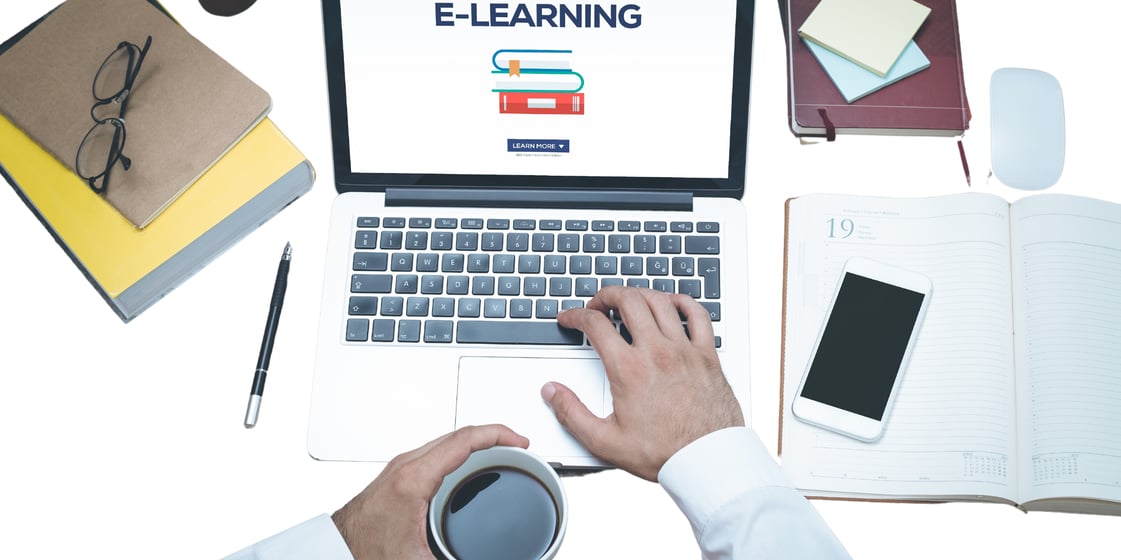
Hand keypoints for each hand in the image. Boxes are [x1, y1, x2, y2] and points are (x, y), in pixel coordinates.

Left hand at [331, 424, 529, 559]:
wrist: (338, 550)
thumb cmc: (366, 550)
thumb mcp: (420, 558)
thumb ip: (457, 557)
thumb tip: (483, 558)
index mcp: (414, 479)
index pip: (464, 440)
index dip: (498, 434)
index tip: (520, 440)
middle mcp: (407, 465)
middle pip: (459, 434)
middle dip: (494, 435)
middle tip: (518, 446)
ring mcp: (402, 466)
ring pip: (448, 439)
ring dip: (477, 441)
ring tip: (501, 452)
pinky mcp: (400, 472)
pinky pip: (438, 450)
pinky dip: (461, 450)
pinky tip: (471, 464)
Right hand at [543, 286, 743, 480]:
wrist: (706, 461)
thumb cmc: (663, 453)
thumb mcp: (605, 441)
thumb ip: (572, 414)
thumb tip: (552, 392)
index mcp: (628, 369)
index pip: (594, 324)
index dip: (575, 315)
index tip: (570, 318)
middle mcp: (656, 352)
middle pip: (627, 300)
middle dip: (606, 295)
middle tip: (598, 304)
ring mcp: (684, 350)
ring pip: (660, 301)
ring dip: (639, 294)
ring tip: (628, 301)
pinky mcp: (707, 355)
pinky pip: (698, 315)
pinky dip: (683, 301)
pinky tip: (673, 303)